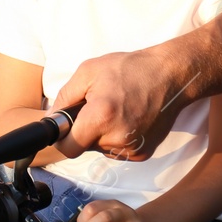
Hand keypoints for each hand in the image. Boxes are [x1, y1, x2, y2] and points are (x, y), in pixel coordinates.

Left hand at [50, 48, 187, 161]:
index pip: (68, 148)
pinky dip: (116, 138)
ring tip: (114, 110)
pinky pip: (118, 150)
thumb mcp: (88, 72)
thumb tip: (52, 118)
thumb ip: (64, 97)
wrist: (169, 75)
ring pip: (101, 149)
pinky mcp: (144, 153)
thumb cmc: (129, 69)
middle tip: (96, 108)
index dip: (62, 139)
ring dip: (101, 134)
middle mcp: (117, 138)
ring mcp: (133, 148)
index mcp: (101, 117)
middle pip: (84, 147)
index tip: (65, 127)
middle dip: (84, 130)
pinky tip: (126, 118)